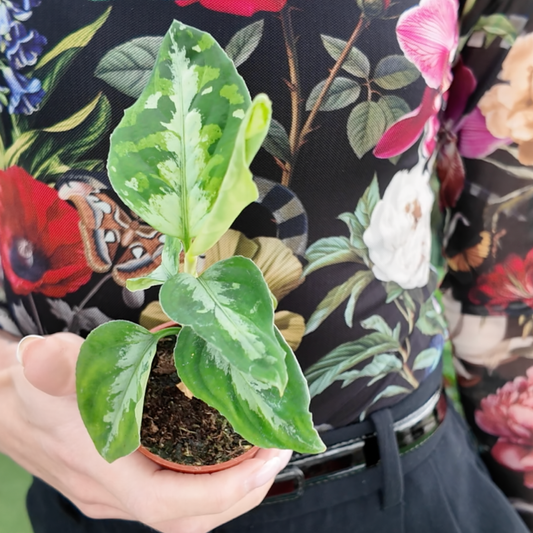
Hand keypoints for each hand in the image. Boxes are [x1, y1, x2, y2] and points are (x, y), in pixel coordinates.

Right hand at [0, 332, 291, 532]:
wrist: (11, 408)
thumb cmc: (30, 391)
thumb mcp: (41, 370)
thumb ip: (51, 364)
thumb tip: (42, 354)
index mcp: (105, 474)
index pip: (170, 505)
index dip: (224, 491)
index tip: (267, 460)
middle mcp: (116, 496)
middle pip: (189, 519)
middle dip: (242, 494)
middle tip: (278, 451)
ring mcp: (121, 494)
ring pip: (187, 513)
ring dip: (232, 491)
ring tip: (263, 454)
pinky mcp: (126, 483)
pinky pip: (177, 495)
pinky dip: (210, 482)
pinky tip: (229, 452)